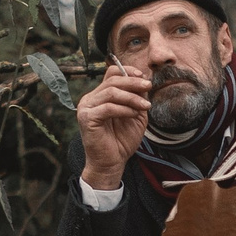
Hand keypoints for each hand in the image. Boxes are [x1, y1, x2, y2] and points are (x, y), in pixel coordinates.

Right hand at [74, 64, 151, 190]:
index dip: (128, 72)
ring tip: (145, 106)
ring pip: (111, 92)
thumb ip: (137, 99)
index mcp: (100, 96)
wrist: (111, 163)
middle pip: (112, 81)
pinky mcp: (87, 118)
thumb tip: (144, 82)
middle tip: (148, 86)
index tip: (144, 78)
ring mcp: (86, 108)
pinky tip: (134, 114)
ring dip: (132, 97)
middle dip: (133, 82)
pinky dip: (124, 109)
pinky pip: (108, 108)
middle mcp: (90, 99)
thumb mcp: (135, 115)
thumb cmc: (121, 141)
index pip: (111, 74)